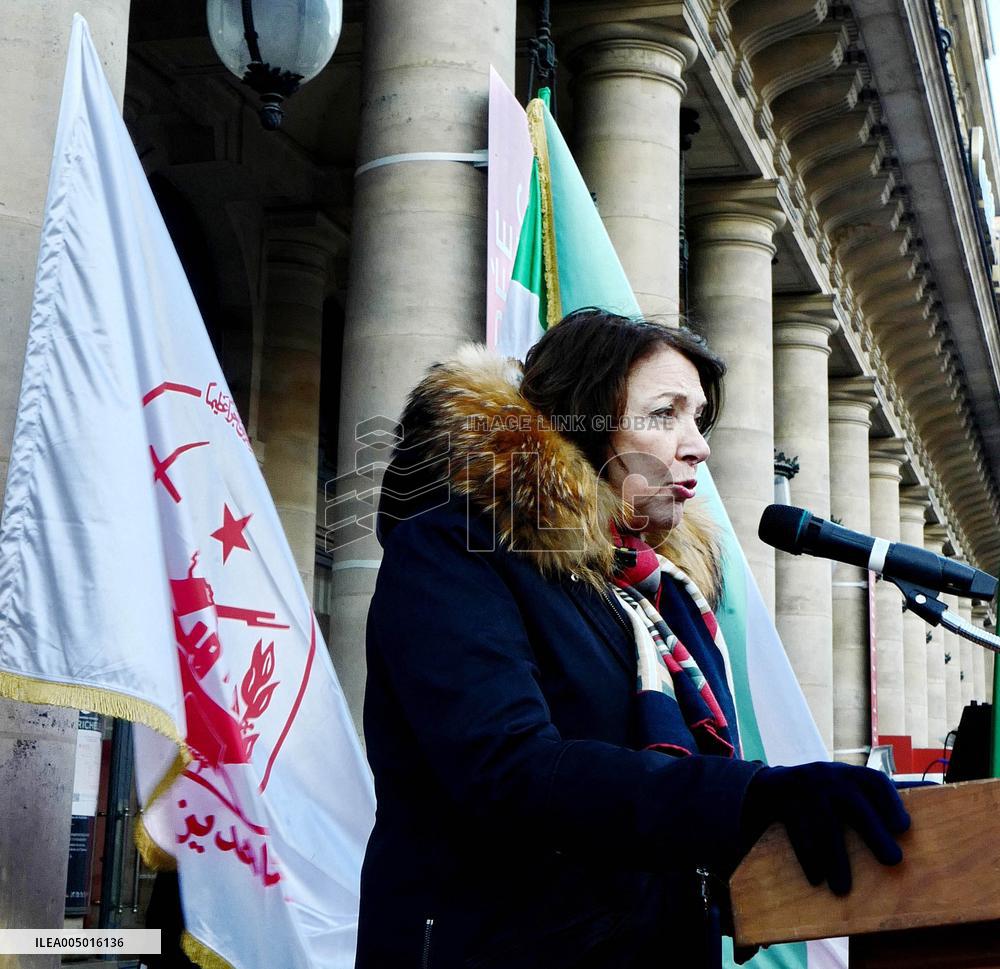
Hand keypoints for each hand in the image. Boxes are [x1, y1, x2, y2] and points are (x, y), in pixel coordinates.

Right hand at [739, 761, 910, 895]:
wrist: (771, 786)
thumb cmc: (822, 795)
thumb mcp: (845, 787)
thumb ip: (875, 799)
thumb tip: (926, 802)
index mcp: (849, 774)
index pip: (873, 781)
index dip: (890, 801)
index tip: (904, 827)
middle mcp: (828, 776)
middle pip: (854, 803)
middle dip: (874, 832)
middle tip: (894, 861)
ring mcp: (804, 787)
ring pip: (824, 824)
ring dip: (835, 858)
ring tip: (843, 888)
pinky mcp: (783, 801)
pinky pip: (797, 832)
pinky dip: (808, 857)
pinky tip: (816, 878)